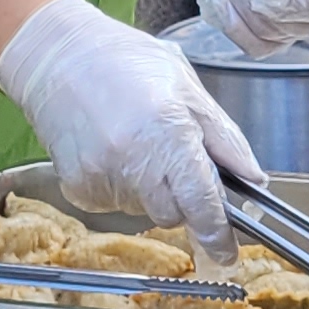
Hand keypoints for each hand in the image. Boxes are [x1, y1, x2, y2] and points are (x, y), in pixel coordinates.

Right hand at [0, 0, 261, 262]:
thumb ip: (224, 138)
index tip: (227, 252)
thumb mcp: (187, 86)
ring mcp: (100, 178)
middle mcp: (132, 161)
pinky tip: (112, 148)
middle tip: (173, 159)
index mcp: (168, 131)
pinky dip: (121, 186)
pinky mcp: (76, 188)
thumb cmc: (124, 60)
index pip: (201, 202)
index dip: (218, 233)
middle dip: (182, 199)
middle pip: (173, 215)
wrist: (54, 56)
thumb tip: (254, 179)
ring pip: (142, 210)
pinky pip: (113, 203)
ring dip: (150, 189)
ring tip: (136, 141)